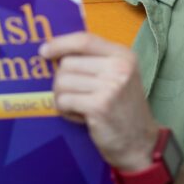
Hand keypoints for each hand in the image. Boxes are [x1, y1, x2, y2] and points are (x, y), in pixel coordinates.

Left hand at [40, 32, 158, 170]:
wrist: (139, 142)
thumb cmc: (123, 108)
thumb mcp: (119, 76)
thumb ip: (96, 61)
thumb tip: (58, 52)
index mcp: (123, 55)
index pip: (85, 40)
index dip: (61, 43)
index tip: (44, 50)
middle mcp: (119, 67)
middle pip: (68, 63)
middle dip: (62, 80)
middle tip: (75, 95)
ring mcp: (110, 87)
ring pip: (62, 82)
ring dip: (63, 97)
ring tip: (78, 106)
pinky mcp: (99, 106)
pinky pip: (64, 101)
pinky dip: (65, 110)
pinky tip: (79, 115)